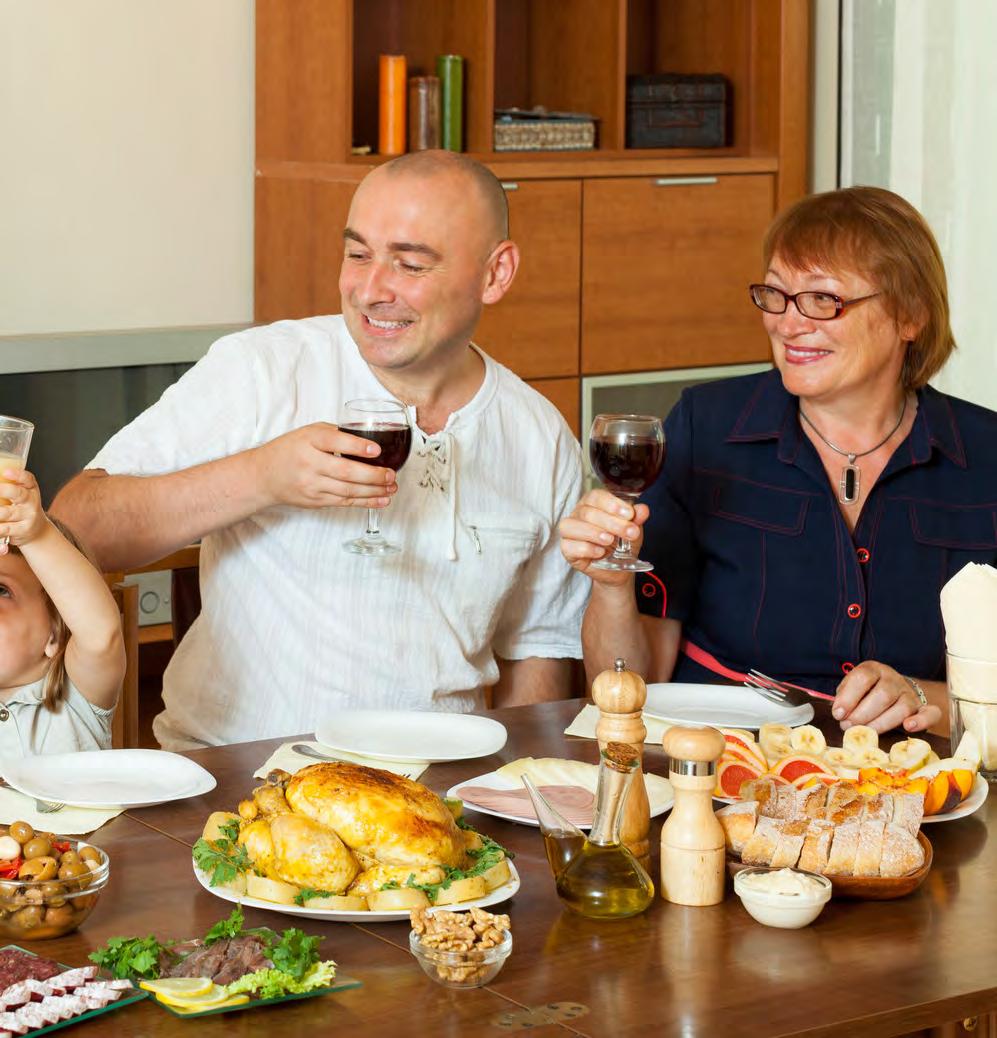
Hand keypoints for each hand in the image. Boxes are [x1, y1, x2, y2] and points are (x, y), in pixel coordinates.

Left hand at [0, 468, 47, 551]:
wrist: (37, 530)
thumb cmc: (22, 507)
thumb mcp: (21, 494)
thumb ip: (9, 485)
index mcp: (30, 489)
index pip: (27, 479)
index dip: (18, 474)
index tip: (6, 471)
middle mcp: (31, 502)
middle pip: (19, 494)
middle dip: (5, 491)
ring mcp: (27, 516)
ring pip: (6, 513)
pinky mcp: (22, 530)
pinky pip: (4, 529)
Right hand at [254, 423, 399, 509]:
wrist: (264, 476)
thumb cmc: (290, 450)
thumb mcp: (308, 433)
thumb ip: (335, 434)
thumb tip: (369, 440)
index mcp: (309, 441)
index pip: (335, 442)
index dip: (358, 447)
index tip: (377, 450)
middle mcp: (310, 463)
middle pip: (346, 472)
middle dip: (373, 475)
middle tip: (391, 474)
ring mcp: (312, 485)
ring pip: (348, 490)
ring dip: (374, 491)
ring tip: (392, 487)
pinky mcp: (315, 501)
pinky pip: (344, 502)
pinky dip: (366, 502)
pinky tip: (382, 500)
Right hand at [558, 489, 648, 586]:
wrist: (618, 569)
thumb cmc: (622, 544)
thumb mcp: (633, 529)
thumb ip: (637, 519)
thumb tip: (642, 509)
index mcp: (593, 503)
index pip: (596, 496)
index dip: (612, 503)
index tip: (629, 514)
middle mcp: (579, 514)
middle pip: (588, 512)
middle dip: (611, 522)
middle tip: (630, 533)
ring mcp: (570, 531)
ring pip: (572, 526)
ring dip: (594, 533)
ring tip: (610, 540)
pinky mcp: (566, 549)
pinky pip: (569, 545)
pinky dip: (585, 548)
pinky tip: (600, 552)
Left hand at [832, 660, 940, 733]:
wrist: (893, 691)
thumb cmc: (866, 692)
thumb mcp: (851, 688)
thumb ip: (844, 697)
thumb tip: (839, 713)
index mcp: (874, 669)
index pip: (863, 678)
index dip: (849, 697)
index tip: (838, 714)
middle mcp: (893, 679)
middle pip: (882, 694)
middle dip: (863, 714)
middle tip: (849, 726)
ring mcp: (910, 693)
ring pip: (901, 708)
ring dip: (881, 723)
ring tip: (866, 732)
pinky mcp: (922, 708)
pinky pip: (930, 713)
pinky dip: (921, 721)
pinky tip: (908, 727)